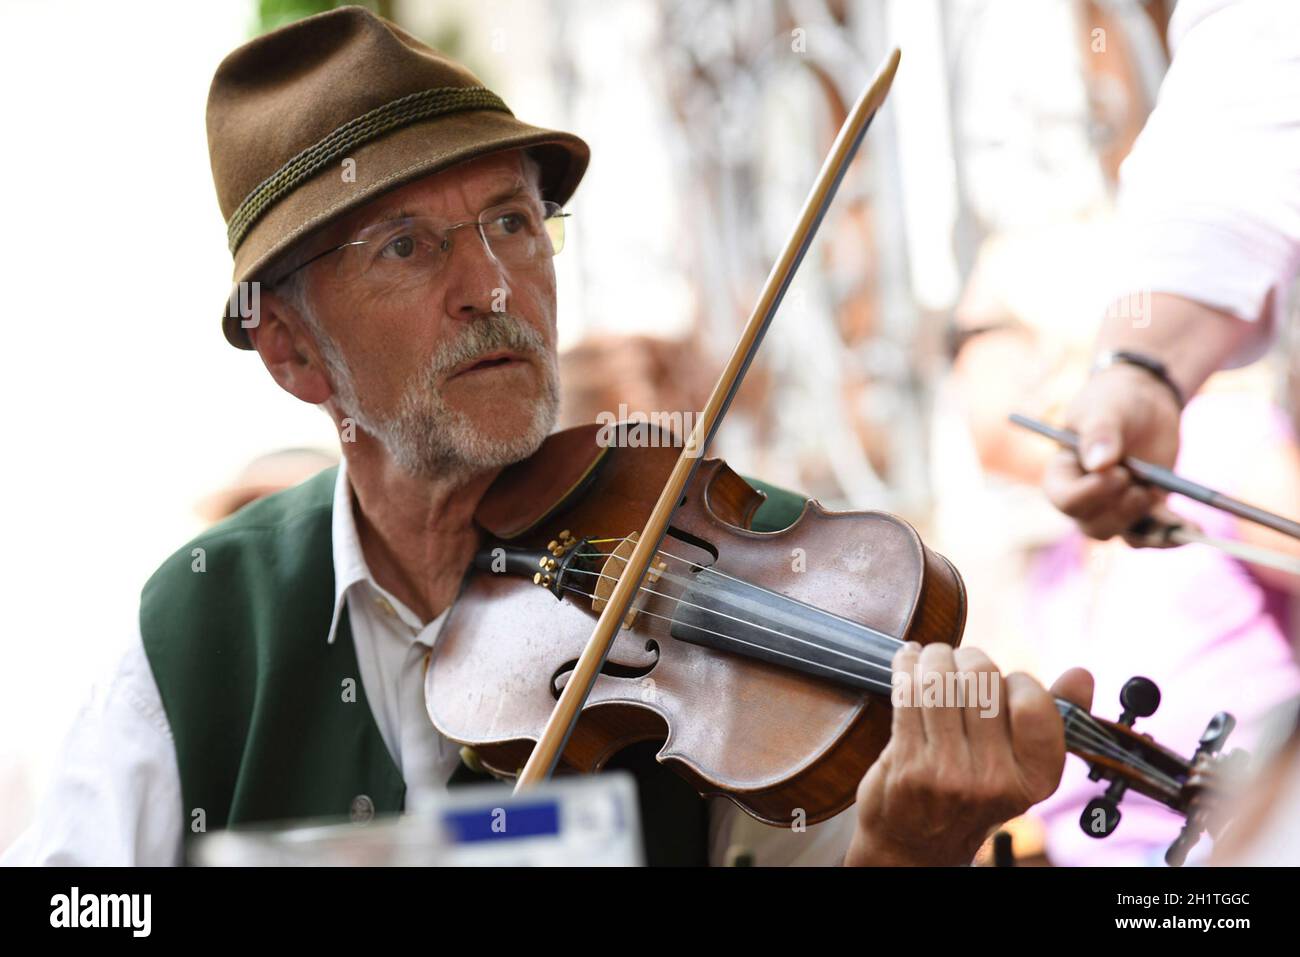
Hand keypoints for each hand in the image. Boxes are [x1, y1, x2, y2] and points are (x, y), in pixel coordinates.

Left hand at [844, 642, 1093, 865]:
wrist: (918, 842)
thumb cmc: (975, 791)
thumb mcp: (1023, 766)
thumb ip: (1054, 716)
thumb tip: (1082, 674)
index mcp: (1035, 777)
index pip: (1034, 703)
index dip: (1019, 680)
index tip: (1005, 682)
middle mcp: (994, 779)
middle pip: (982, 679)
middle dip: (968, 658)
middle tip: (959, 662)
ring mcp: (949, 772)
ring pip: (941, 681)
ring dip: (933, 658)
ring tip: (931, 658)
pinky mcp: (908, 764)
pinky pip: (907, 695)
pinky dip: (906, 667)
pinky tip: (908, 661)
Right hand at [1042, 363, 1182, 542]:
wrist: (1145, 403)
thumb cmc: (1115, 400)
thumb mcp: (1105, 408)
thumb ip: (1100, 432)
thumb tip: (1100, 464)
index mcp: (1063, 473)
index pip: (1065, 500)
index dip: (1089, 495)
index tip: (1118, 473)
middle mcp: (1084, 498)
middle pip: (1093, 525)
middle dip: (1120, 510)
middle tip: (1139, 486)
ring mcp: (1113, 508)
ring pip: (1121, 534)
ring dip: (1142, 521)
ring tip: (1156, 491)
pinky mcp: (1143, 512)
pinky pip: (1153, 535)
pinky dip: (1171, 536)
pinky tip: (1194, 529)